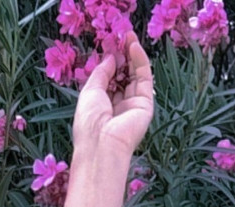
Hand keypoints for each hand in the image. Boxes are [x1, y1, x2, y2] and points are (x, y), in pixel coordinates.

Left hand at [72, 32, 153, 157]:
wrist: (103, 143)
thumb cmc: (89, 122)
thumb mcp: (89, 91)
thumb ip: (101, 72)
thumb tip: (111, 56)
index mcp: (101, 106)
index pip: (108, 80)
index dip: (110, 62)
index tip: (110, 45)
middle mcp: (117, 106)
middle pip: (123, 77)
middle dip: (122, 56)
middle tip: (121, 36)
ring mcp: (132, 106)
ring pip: (135, 76)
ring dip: (132, 55)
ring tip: (128, 36)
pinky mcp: (145, 105)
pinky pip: (144, 79)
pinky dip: (140, 62)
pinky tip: (134, 47)